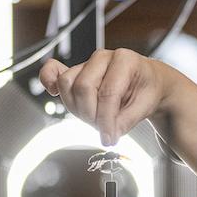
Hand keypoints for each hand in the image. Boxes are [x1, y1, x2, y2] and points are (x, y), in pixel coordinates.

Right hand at [39, 49, 190, 144]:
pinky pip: (53, 71)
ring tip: (93, 116)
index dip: (106, 120)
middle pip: (82, 87)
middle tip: (102, 127)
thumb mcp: (147, 105)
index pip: (108, 92)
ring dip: (76, 108)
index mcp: (125, 60)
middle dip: (90, 114)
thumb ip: (128, 120)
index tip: (109, 139)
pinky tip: (52, 91)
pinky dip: (48, 80)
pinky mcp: (75, 71)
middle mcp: (103, 58)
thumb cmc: (147, 88)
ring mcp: (87, 63)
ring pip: (67, 84)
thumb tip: (110, 133)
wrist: (147, 81)